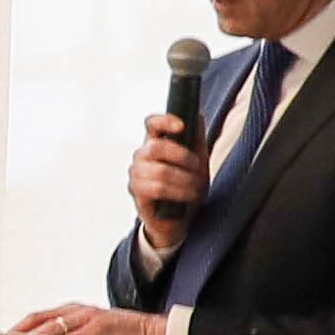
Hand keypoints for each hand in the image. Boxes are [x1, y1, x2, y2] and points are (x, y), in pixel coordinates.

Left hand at [13, 301, 167, 334]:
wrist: (159, 332)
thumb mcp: (94, 334)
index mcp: (76, 311)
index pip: (39, 317)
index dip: (19, 327)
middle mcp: (80, 310)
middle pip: (40, 320)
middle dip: (18, 333)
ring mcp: (90, 318)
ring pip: (53, 327)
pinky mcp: (102, 328)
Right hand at [126, 117, 201, 246]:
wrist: (179, 219)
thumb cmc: (185, 186)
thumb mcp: (197, 161)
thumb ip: (196, 140)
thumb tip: (198, 116)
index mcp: (155, 143)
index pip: (152, 124)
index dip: (164, 121)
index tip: (181, 126)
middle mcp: (141, 156)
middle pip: (156, 147)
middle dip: (183, 157)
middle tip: (198, 169)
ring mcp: (136, 174)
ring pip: (160, 171)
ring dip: (185, 180)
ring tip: (197, 189)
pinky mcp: (137, 192)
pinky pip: (157, 188)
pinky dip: (178, 192)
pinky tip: (187, 196)